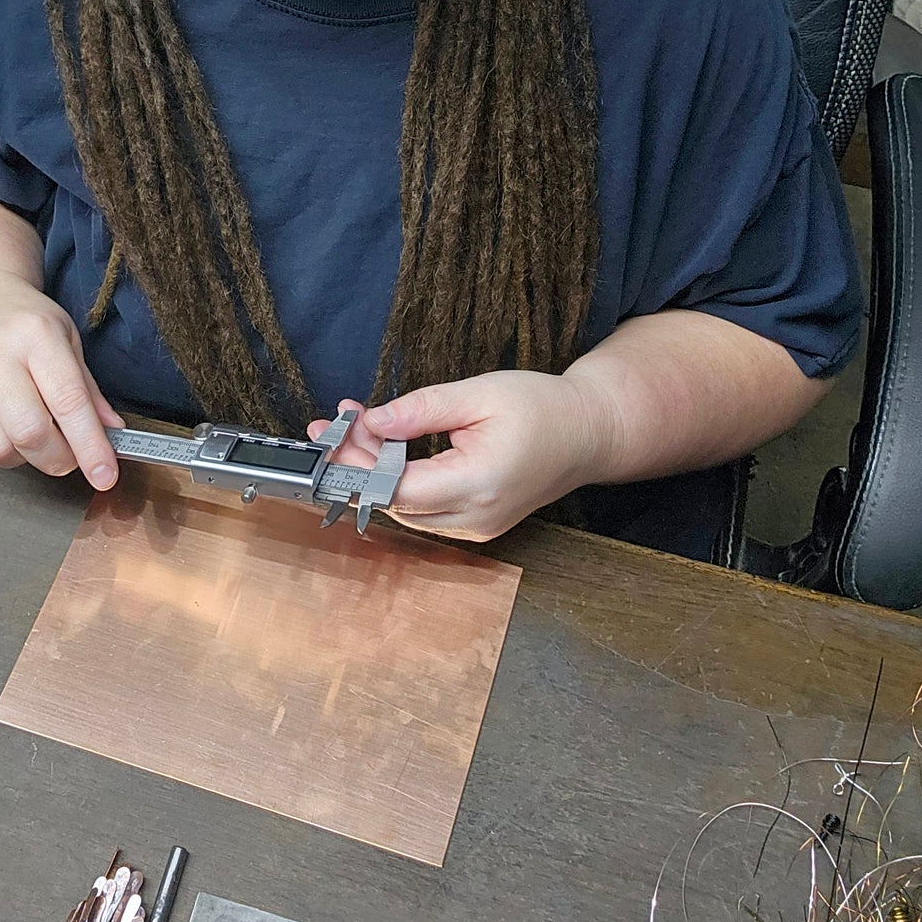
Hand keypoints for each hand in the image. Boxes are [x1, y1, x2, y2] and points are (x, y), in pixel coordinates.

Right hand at [0, 273, 119, 485]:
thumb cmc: (21, 321)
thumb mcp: (65, 338)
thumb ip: (87, 389)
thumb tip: (112, 435)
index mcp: (34, 334)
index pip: (68, 401)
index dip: (90, 446)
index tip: (105, 476)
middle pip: (29, 433)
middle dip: (57, 459)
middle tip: (66, 455)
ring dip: (21, 457)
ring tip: (26, 433)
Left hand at [312, 372, 610, 542]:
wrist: (588, 433)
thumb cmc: (542, 408)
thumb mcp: (479, 394)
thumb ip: (422, 409)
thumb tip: (372, 421)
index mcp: (479, 483)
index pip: (398, 488)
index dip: (358, 464)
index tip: (332, 433)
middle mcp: (476, 517)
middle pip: (396, 502)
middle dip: (359, 463)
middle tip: (336, 424)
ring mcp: (477, 527)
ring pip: (407, 509)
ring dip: (375, 472)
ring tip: (358, 428)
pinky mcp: (476, 524)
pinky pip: (425, 509)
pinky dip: (399, 481)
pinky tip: (385, 448)